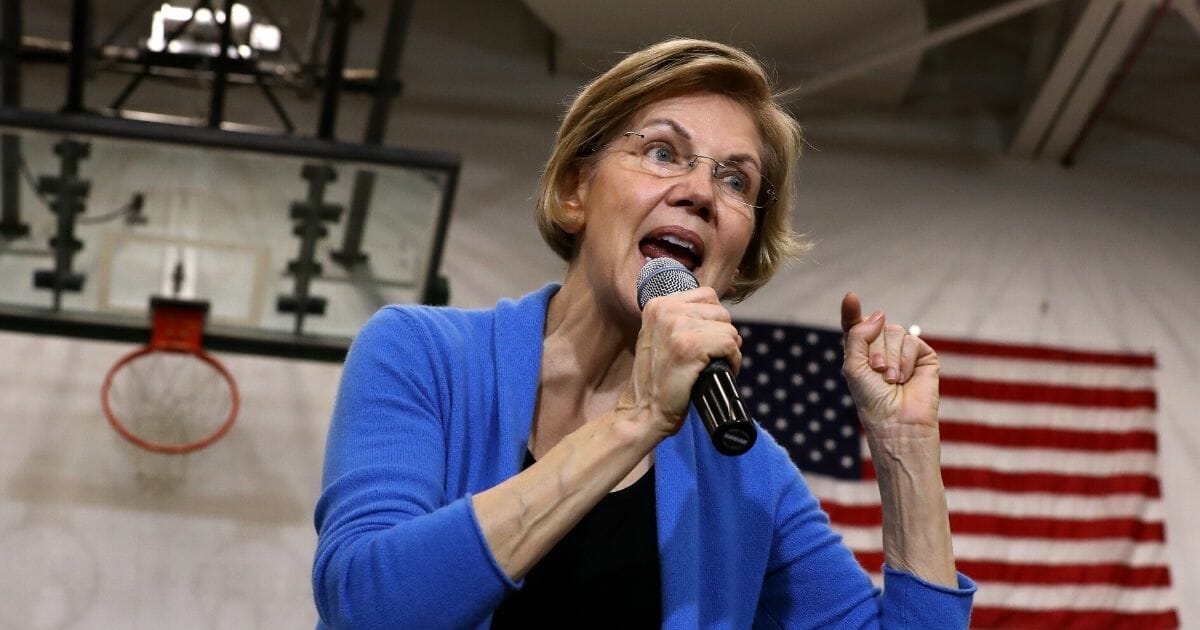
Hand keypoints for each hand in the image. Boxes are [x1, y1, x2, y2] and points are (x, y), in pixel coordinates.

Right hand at [622, 286, 741, 438]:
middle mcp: (665, 310)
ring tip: (711, 365)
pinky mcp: (690, 347)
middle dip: (722, 335)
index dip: (713, 320)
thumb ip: (681, 318)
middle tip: (709, 357)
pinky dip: (733, 361)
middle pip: (721, 312)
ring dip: (728, 350)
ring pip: (729, 329)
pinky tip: (719, 372)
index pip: (708, 295)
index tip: (704, 340)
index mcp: (657, 304)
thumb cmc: (658, 378)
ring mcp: (677, 327)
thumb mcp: (660, 336)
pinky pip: (730, 344)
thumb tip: (719, 311)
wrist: (645, 410)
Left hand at [840, 292, 939, 441]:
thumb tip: (880, 315)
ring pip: (893, 332)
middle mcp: (882, 349)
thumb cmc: (872, 400)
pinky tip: (905, 379)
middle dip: (874, 350)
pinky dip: (905, 360)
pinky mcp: (923, 356)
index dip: (852, 311)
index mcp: (861, 353)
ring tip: (891, 380)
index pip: (855, 326)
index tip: (851, 297)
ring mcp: (903, 352)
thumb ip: (858, 335)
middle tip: (877, 373)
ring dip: (889, 358)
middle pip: (875, 326)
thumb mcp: (854, 366)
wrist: (897, 422)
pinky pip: (911, 341)